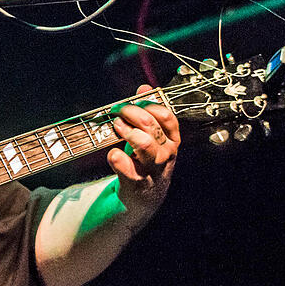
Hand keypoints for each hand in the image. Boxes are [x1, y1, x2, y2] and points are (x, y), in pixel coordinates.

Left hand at [107, 84, 179, 209]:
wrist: (145, 198)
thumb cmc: (146, 162)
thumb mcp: (152, 137)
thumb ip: (148, 113)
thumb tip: (144, 87)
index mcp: (171, 140)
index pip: (165, 116)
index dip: (146, 104)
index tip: (131, 102)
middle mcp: (166, 154)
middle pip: (150, 126)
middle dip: (130, 113)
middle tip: (117, 111)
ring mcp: (152, 169)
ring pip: (144, 144)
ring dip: (126, 131)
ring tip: (115, 127)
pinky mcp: (137, 182)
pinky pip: (127, 168)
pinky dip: (117, 158)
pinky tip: (113, 154)